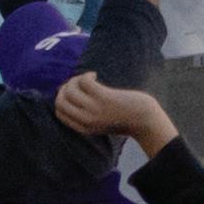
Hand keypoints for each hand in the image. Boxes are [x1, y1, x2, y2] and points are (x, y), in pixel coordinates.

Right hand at [55, 71, 173, 150]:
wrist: (144, 120)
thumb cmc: (123, 117)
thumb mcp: (100, 122)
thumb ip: (84, 114)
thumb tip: (66, 91)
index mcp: (84, 128)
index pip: (59, 112)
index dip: (61, 98)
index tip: (72, 90)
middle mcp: (86, 121)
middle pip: (60, 100)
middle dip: (65, 87)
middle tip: (78, 83)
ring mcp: (94, 110)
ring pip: (69, 90)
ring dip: (75, 79)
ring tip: (87, 78)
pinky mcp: (103, 98)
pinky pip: (83, 82)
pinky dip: (86, 75)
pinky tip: (94, 75)